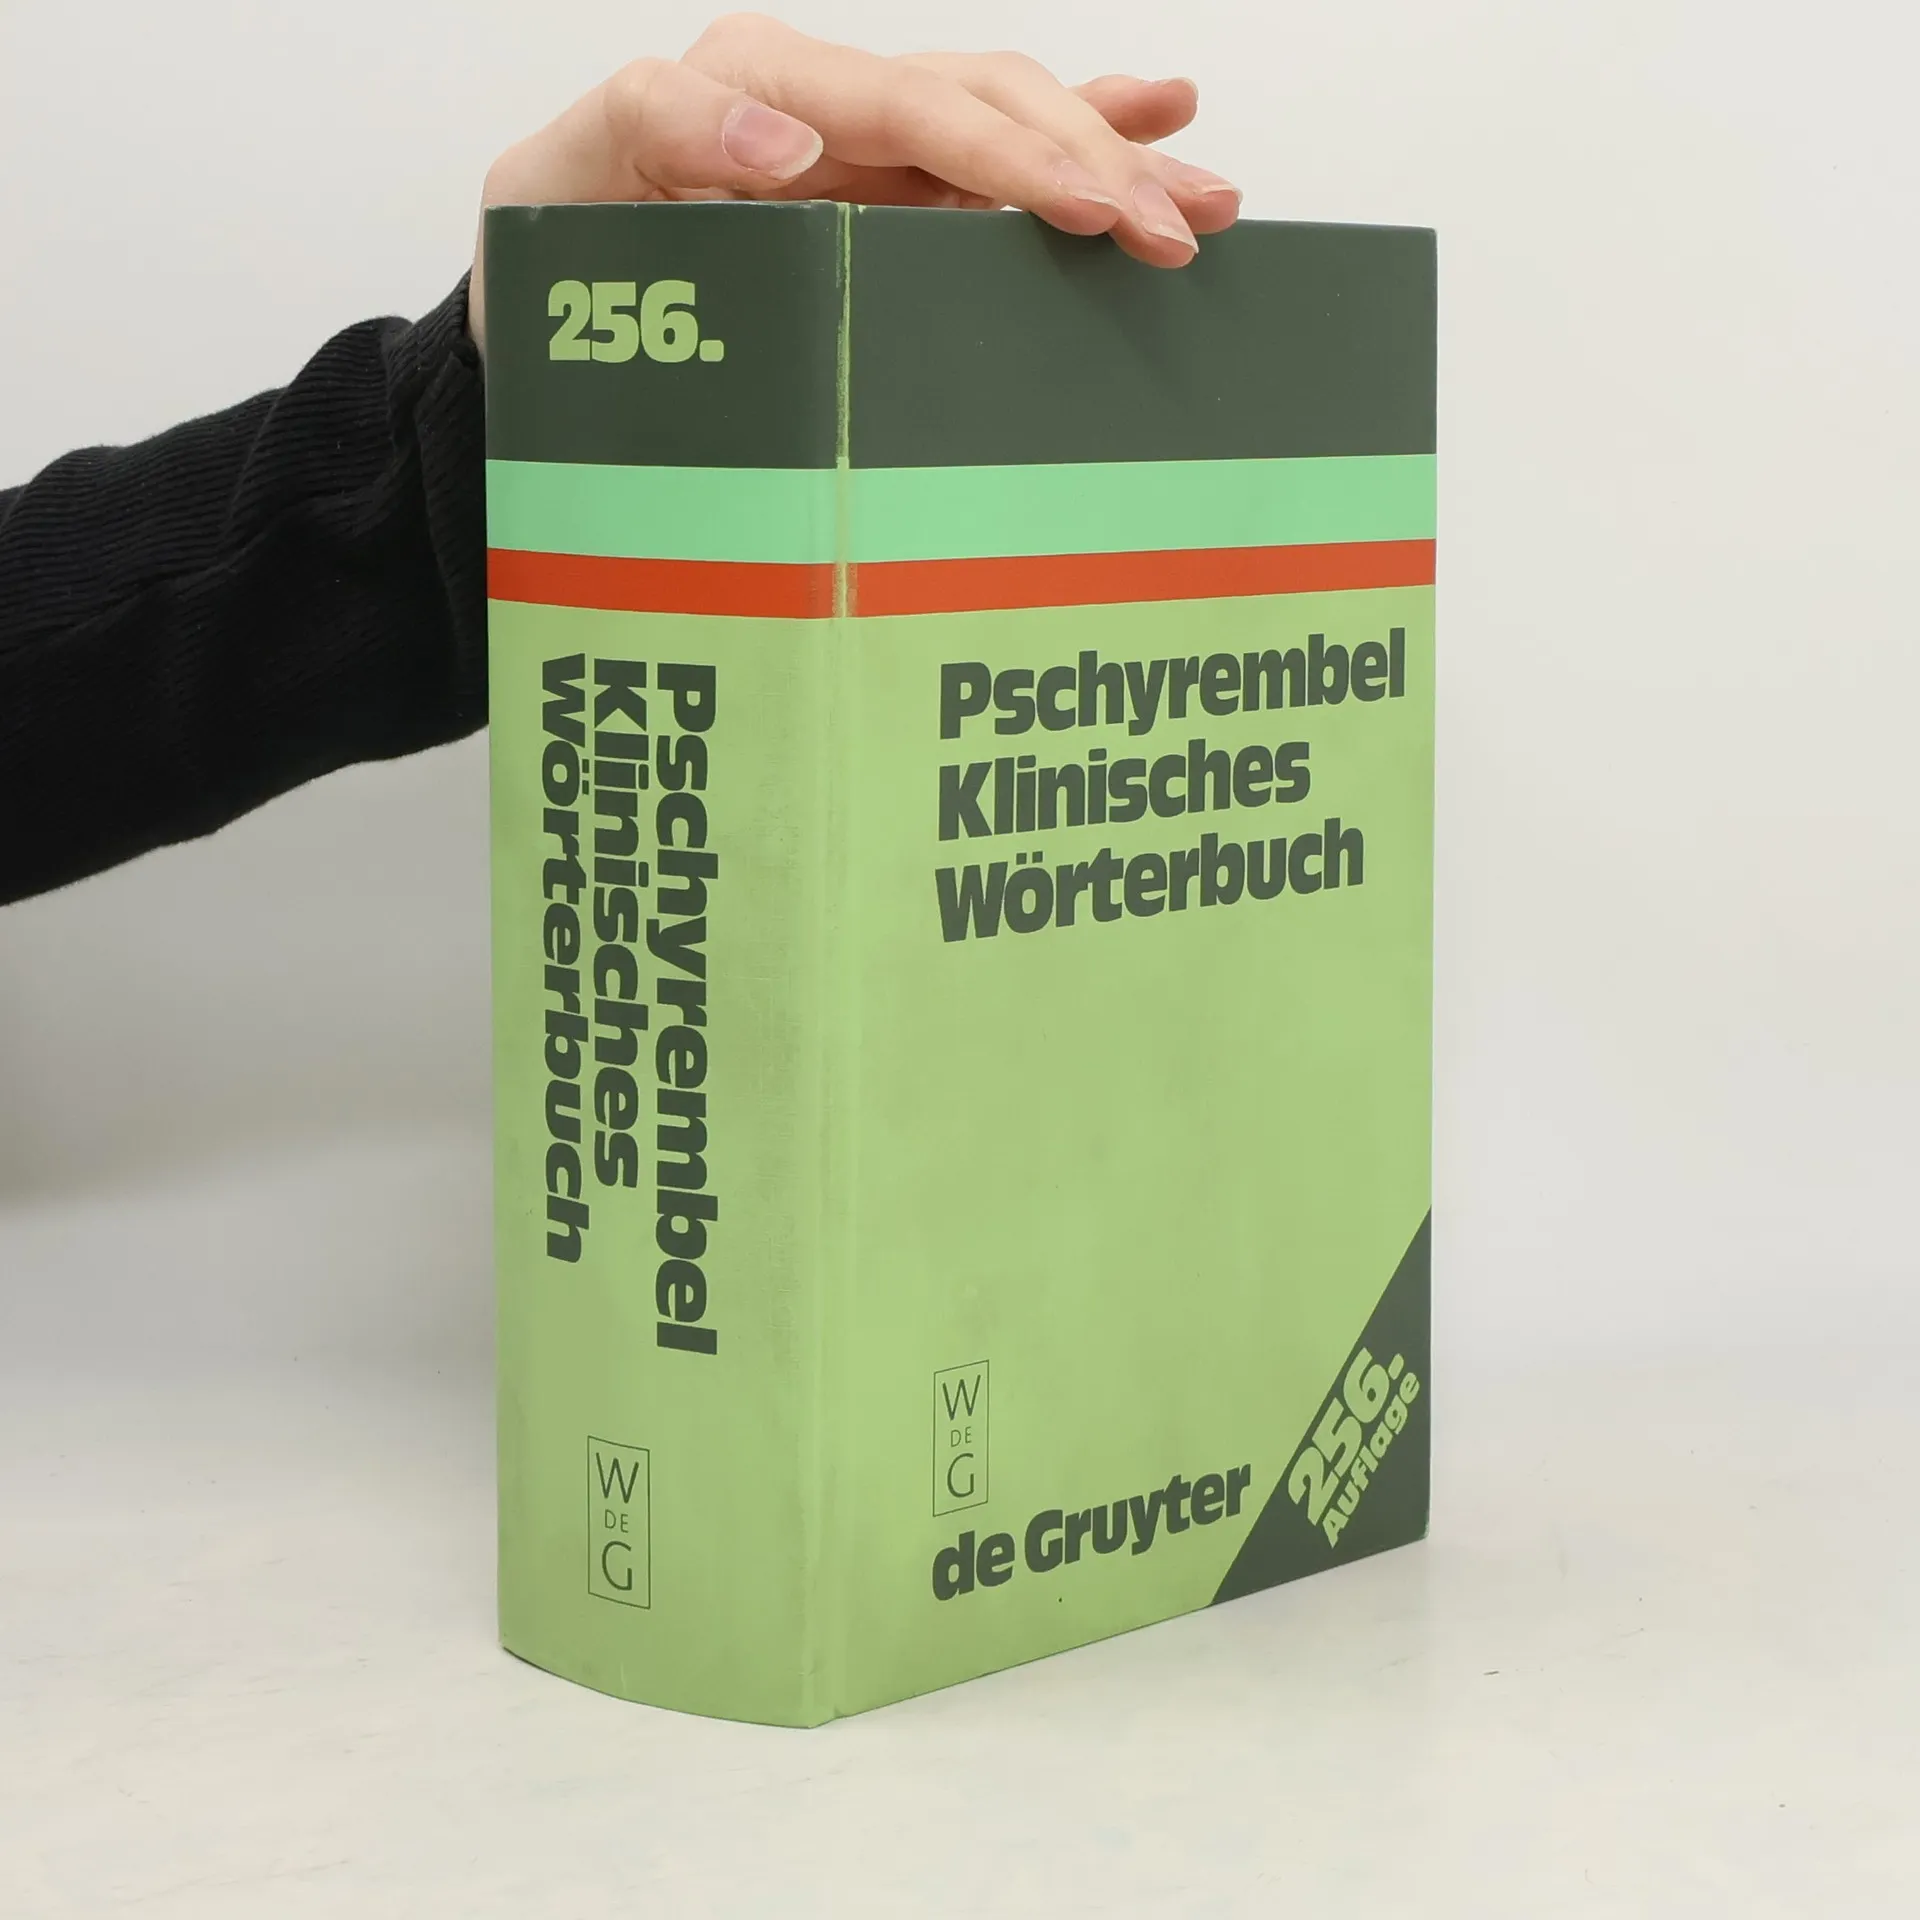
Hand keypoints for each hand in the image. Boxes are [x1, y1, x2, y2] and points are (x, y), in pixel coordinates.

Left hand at [469, 12, 1240, 350]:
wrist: (538, 314)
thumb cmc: (552, 251)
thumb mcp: (565, 183)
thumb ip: (661, 132)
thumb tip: (782, 144)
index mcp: (756, 87)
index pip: (914, 110)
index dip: (1010, 155)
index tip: (1089, 208)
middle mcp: (823, 108)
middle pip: (985, 106)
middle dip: (1090, 164)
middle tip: (1176, 229)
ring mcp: (861, 153)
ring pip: (1012, 129)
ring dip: (1115, 158)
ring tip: (1208, 198)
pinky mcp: (880, 200)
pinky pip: (991, 164)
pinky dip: (1079, 144)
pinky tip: (1164, 127)